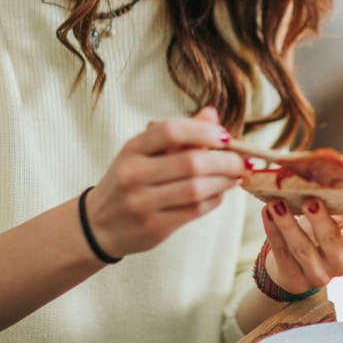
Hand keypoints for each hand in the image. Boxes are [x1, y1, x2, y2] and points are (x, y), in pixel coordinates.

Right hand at [86, 106, 244, 258]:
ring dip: (224, 181)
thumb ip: (179, 135)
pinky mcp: (154, 227)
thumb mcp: (144, 153)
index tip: (225, 136)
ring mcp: (142, 203)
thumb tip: (212, 114)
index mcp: (132, 149)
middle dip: (225, 161)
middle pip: (191, 163)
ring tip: (236, 176)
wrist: (99, 225)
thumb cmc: (129, 181)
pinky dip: (215, 200)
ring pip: (196, 189)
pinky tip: (221, 193)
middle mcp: (134, 174)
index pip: (170, 131)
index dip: (203, 131)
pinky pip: (195, 210)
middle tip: (243, 160)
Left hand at [261, 197, 342, 293]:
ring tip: (276, 203)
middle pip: (331, 241)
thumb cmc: (324, 234)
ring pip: (302, 249)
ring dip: (288, 224)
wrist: (299, 266)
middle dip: (320, 220)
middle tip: (311, 201)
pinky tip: (267, 212)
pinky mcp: (296, 280)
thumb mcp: (339, 221)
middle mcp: (342, 263)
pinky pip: (282, 254)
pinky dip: (273, 231)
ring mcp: (319, 274)